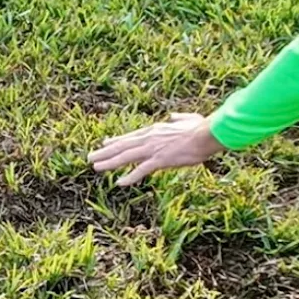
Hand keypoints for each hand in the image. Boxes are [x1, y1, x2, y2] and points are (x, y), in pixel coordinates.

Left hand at [88, 112, 223, 186]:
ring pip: (126, 156)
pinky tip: (119, 183)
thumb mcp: (187, 118)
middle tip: (90, 156)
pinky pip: (141, 170)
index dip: (116, 141)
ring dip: (109, 162)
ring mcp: (153, 149)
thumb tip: (172, 116)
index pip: (131, 137)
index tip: (105, 144)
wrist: (208, 134)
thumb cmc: (202, 127)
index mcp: (155, 130)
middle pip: (123, 146)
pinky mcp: (160, 160)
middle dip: (105, 152)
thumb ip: (177, 118)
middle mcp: (150, 138)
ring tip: (95, 167)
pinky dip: (129, 176)